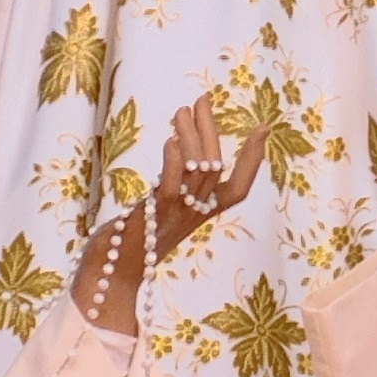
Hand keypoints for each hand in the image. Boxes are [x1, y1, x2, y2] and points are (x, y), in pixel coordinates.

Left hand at [74, 94, 264, 328]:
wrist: (112, 277)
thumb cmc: (131, 245)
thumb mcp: (159, 213)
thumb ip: (171, 189)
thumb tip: (175, 156)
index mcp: (200, 215)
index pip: (238, 188)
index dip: (254, 160)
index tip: (264, 128)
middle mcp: (195, 215)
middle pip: (217, 168)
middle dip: (211, 130)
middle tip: (202, 99)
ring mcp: (178, 215)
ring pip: (198, 171)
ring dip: (191, 136)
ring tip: (181, 111)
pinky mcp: (156, 215)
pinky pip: (173, 185)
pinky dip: (175, 161)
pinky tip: (170, 140)